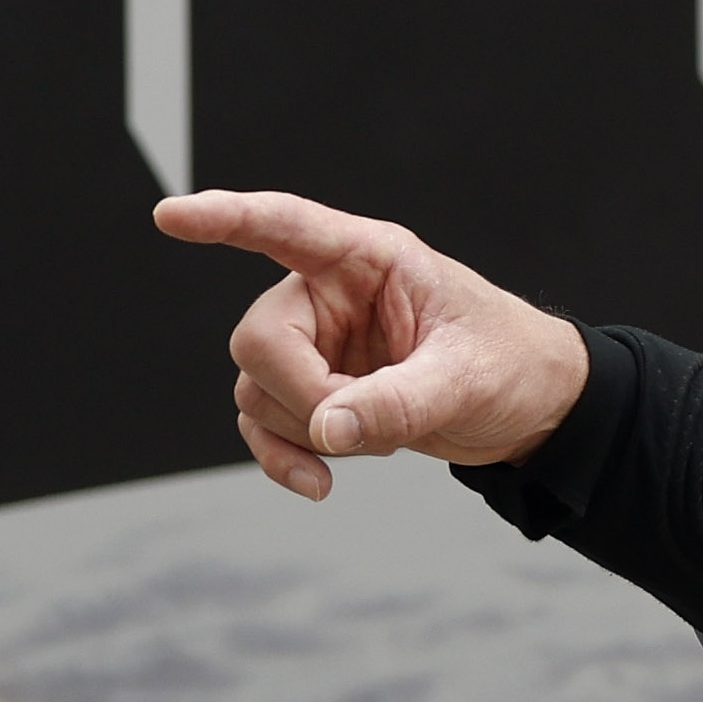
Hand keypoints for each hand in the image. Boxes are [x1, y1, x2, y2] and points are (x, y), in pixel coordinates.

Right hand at [154, 191, 595, 499]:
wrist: (532, 408)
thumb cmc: (511, 364)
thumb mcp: (466, 380)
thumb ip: (398, 403)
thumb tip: (326, 430)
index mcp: (370, 259)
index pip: (284, 226)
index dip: (225, 218)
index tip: (170, 216)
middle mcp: (330, 294)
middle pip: (258, 336)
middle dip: (300, 392)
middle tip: (358, 421)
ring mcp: (317, 344)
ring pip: (255, 388)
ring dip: (306, 430)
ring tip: (381, 437)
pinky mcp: (314, 393)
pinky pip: (262, 425)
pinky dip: (282, 459)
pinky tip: (318, 485)